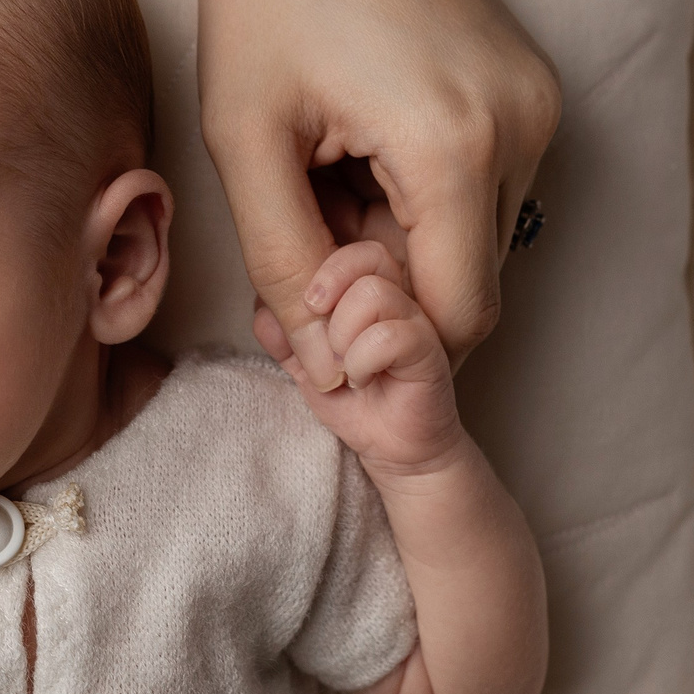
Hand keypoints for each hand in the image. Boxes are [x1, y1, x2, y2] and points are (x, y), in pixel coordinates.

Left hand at [196, 0, 560, 382]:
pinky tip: (350, 153)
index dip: (377, 343)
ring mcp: (538, 106)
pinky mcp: (530, 87)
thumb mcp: (247, 140)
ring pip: (476, 246)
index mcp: (458, 145)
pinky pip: (482, 193)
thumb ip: (285, 263)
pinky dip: (418, 203)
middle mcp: (525, 130)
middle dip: (381, 295)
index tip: (298, 312)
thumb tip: (323, 365)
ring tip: (316, 181)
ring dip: (398, 248)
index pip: (455, 322)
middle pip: (471, 290)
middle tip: (288, 244)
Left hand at [254, 241, 464, 477]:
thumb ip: (282, 335)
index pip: (346, 243)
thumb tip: (262, 308)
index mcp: (369, 287)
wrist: (395, 450)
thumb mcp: (303, 366)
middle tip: (321, 334)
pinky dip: (361, 361)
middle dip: (327, 294)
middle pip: (365, 255)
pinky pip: (389, 334)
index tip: (305, 308)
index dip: (317, 270)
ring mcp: (418, 319)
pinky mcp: (430, 350)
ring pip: (374, 292)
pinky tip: (363, 380)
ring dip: (343, 335)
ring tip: (346, 366)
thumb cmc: (353, 402)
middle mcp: (399, 294)